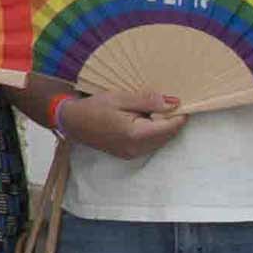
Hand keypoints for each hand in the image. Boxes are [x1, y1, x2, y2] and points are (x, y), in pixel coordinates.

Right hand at [56, 85, 190, 160]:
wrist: (72, 122)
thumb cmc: (94, 107)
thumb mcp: (121, 98)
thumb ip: (148, 101)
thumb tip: (174, 103)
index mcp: (136, 134)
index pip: (171, 126)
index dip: (179, 113)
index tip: (180, 101)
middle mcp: (136, 148)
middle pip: (169, 135)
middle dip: (172, 120)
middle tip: (165, 103)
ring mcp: (133, 154)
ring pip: (162, 140)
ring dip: (163, 126)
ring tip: (152, 110)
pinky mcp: (129, 154)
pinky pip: (152, 144)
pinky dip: (154, 132)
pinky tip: (144, 120)